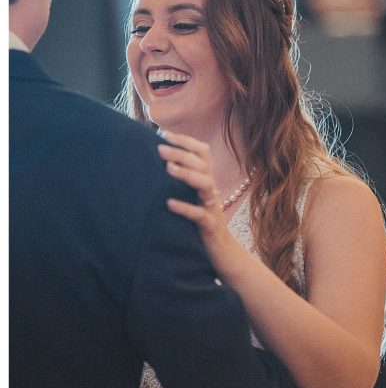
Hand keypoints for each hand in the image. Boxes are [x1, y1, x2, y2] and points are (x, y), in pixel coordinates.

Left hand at [158, 131, 240, 267]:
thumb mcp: (196, 198)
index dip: (185, 141)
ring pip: (206, 184)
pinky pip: (200, 215)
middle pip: (202, 165)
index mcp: (208, 181)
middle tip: (159, 149)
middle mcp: (212, 191)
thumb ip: (186, 181)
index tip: (163, 134)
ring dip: (187, 175)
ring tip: (168, 169)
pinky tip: (169, 204)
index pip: (202, 153)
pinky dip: (185, 208)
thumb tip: (162, 163)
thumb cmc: (202, 224)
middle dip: (181, 154)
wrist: (224, 253)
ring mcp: (212, 208)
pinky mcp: (210, 227)